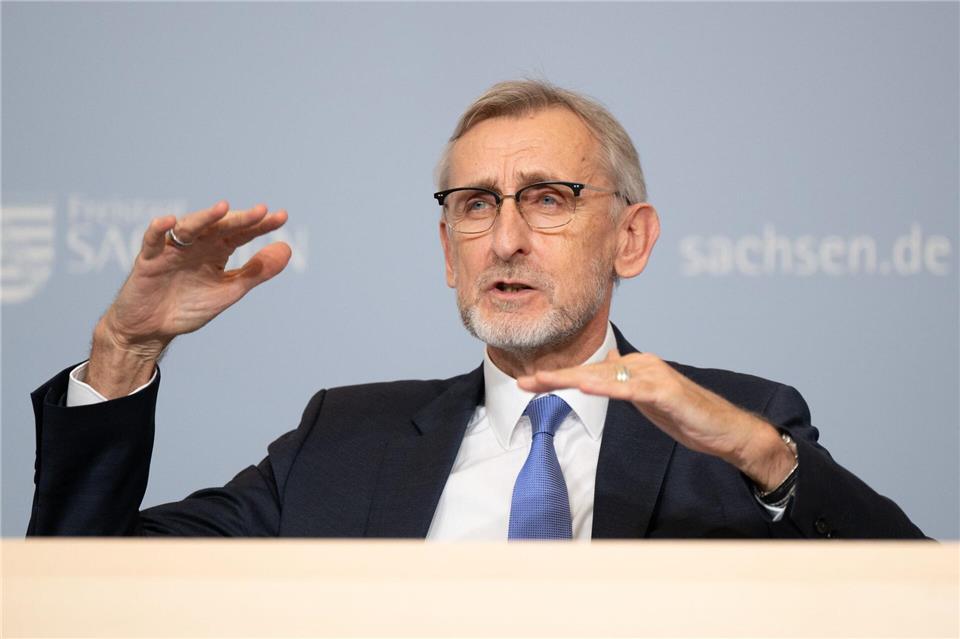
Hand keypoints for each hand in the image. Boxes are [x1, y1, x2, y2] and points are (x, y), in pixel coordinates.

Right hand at [88, 201, 290, 396]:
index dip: (260, 225)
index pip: (241, 233)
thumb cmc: (188, 307)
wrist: (152, 330)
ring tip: (223, 208)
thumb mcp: (228, 291)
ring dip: (205, 218)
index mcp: (217, 251)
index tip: (282, 216)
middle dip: (240, 219)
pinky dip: (158, 230)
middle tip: (261, 212)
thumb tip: (287, 249)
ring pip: (189, 227)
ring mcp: (172, 249)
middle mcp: (196, 245)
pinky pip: (152, 241)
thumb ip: (255, 272)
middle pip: (220, 227)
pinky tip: (168, 222)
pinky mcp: (148, 260)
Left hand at [516, 350, 795, 490]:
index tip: (529, 383)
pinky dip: (606, 386)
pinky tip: (585, 386)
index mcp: (635, 367)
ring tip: (543, 381)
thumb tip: (606, 365)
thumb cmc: (688, 416)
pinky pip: (631, 388)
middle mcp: (642, 365)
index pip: (590, 370)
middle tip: (523, 383)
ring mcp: (655, 376)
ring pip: (605, 375)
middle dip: (555, 377)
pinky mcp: (667, 392)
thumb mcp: (649, 398)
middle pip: (591, 369)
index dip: (558, 376)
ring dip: (572, 378)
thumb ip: (626, 383)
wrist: (727, 431)